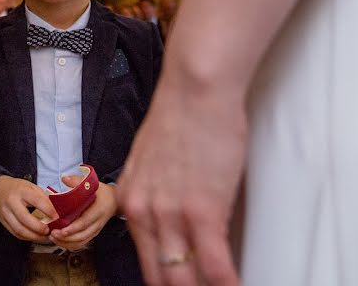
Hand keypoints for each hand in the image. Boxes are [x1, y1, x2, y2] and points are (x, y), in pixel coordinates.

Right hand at [0, 175, 56, 241]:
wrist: (0, 189)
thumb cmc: (20, 189)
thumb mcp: (32, 188)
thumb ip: (44, 199)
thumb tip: (58, 211)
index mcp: (21, 191)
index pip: (36, 201)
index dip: (48, 210)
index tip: (57, 217)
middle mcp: (11, 201)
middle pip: (24, 218)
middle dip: (39, 227)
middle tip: (49, 231)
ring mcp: (5, 213)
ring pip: (19, 229)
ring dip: (33, 236)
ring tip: (44, 237)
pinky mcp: (3, 222)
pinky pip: (15, 233)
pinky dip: (27, 237)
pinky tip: (35, 236)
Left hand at [49, 177, 117, 251]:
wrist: (113, 201)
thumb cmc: (101, 192)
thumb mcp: (92, 184)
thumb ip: (78, 181)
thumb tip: (64, 179)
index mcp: (98, 210)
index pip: (85, 222)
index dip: (73, 228)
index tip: (61, 230)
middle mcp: (98, 223)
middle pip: (82, 235)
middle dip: (66, 238)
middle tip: (52, 234)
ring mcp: (96, 230)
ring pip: (81, 242)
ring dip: (67, 243)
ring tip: (53, 238)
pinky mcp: (93, 234)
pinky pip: (82, 243)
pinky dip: (71, 245)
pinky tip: (60, 241)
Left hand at [116, 82, 245, 285]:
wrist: (195, 90)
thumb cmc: (181, 117)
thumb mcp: (150, 161)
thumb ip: (154, 193)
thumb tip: (170, 218)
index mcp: (130, 200)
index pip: (144, 260)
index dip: (165, 280)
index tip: (178, 284)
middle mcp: (143, 212)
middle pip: (162, 276)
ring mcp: (171, 214)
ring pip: (185, 277)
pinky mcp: (202, 211)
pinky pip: (214, 264)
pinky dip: (227, 282)